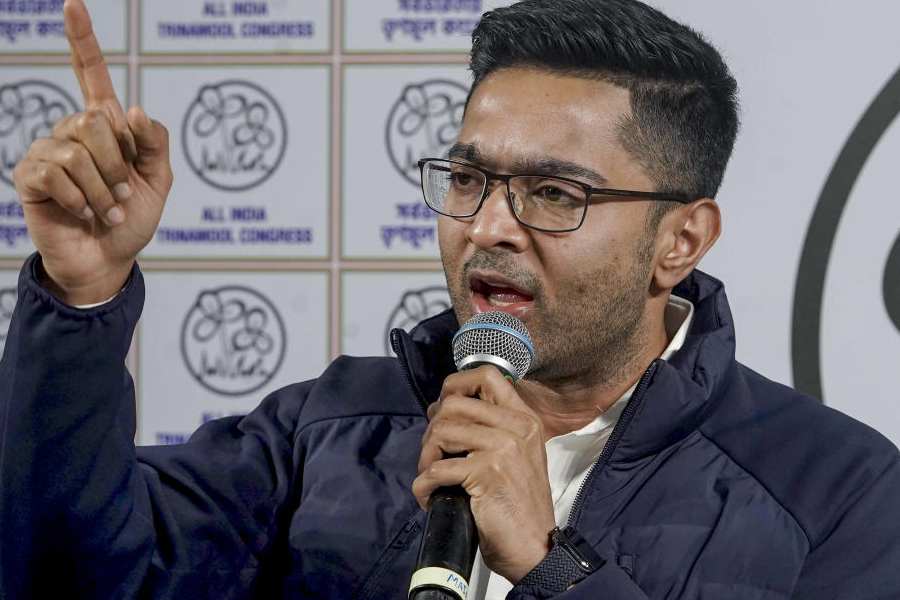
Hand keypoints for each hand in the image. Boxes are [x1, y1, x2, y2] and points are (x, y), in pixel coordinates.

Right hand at [12, 0, 171, 304]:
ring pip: (78, 149)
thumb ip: (153, 143)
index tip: (73, 3)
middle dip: (119, 165)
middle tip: (122, 196)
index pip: (92, 75)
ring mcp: (49, 151)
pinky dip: (81, 199)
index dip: (83, 40)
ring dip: (103, 189)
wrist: (109, 259)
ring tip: (105, 210)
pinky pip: (57, 172)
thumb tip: (128, 110)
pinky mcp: (31, 176)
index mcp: (106, 127)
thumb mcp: (158, 180)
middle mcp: (73, 131)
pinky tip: (82, 213)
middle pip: (97, 120)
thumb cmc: (132, 220)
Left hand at [412, 366, 556, 583]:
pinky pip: (435, 468)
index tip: (443, 408)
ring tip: (431, 475)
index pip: (487, 375)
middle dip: (432, 428)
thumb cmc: (520, 505)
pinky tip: (430, 496)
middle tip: (433, 454)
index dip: (455, 385)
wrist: (535, 547)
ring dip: (425, 456)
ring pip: (441, 431)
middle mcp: (516, 427)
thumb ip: (492, 428)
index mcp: (524, 419)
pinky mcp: (486, 473)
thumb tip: (446, 409)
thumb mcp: (517, 455)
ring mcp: (502, 448)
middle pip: (453, 403)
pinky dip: (423, 485)